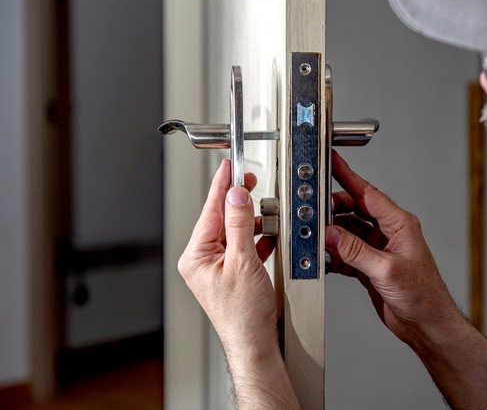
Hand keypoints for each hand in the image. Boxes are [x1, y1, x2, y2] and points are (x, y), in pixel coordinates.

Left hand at [178, 159, 277, 356]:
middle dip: (239, 203)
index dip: (221, 187)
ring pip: (234, 233)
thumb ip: (240, 224)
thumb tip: (236, 196)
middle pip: (221, 220)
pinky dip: (256, 239)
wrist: (254, 343)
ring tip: (265, 212)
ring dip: (251, 222)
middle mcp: (202, 261)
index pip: (210, 211)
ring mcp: (216, 268)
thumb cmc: (243, 314)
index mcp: (195, 256)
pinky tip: (268, 234)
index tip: (229, 168)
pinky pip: (243, 247)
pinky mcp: (232, 275)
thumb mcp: (243, 261)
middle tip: (250, 183)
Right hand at [327, 152, 486, 408]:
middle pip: (353, 211)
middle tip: (312, 212)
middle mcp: (389, 233)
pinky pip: (347, 253)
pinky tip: (326, 258)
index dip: (347, 176)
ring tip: (316, 237)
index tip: (332, 162)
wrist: (427, 324)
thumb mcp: (386, 269)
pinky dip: (335, 254)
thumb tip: (331, 233)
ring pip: (348, 232)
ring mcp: (379, 249)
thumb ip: (355, 250)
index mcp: (399, 224)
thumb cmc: (423, 295)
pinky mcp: (371, 266)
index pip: (367, 193)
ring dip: (332, 235)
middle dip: (332, 210)